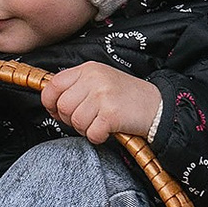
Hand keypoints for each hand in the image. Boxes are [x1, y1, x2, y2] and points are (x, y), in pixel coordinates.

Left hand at [42, 61, 163, 145]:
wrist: (157, 106)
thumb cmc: (126, 97)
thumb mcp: (100, 80)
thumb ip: (76, 86)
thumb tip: (51, 102)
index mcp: (88, 69)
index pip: (54, 85)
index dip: (50, 103)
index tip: (57, 111)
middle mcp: (94, 79)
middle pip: (63, 107)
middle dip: (70, 120)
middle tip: (87, 120)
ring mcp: (103, 95)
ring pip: (76, 122)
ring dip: (85, 129)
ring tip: (99, 123)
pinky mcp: (111, 114)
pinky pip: (91, 133)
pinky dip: (98, 137)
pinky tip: (108, 130)